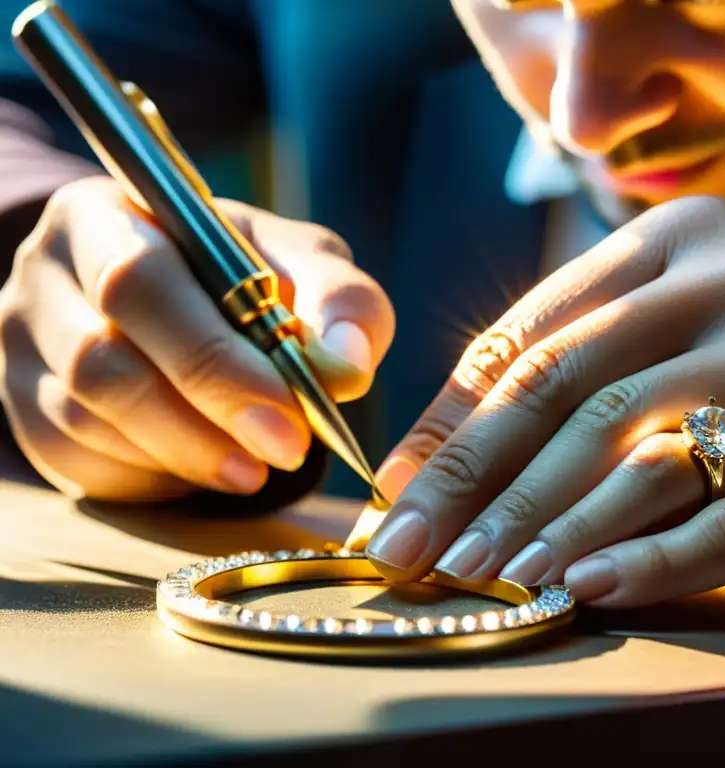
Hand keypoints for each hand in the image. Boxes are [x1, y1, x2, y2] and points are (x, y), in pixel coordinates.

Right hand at [0, 176, 393, 501]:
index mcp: (106, 216)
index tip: (290, 411)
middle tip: (285, 450)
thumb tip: (347, 365)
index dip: (213, 357)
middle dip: (205, 414)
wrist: (182, 301)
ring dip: (185, 453)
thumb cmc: (244, 275)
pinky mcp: (26, 413)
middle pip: (102, 359)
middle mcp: (45, 277)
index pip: (138, 282)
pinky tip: (206, 463)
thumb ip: (338, 299)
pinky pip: (77, 461)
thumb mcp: (300, 264)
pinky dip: (152, 472)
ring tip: (256, 466)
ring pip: (88, 419)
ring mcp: (23, 349)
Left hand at [367, 196, 724, 611]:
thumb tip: (441, 454)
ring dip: (546, 529)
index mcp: (698, 241)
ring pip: (640, 457)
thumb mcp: (704, 344)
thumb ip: (594, 369)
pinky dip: (647, 562)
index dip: (456, 421)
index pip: (539, 333)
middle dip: (477, 484)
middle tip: (412, 550)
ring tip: (484, 581)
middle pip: (574, 394)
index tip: (400, 491)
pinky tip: (584, 591)